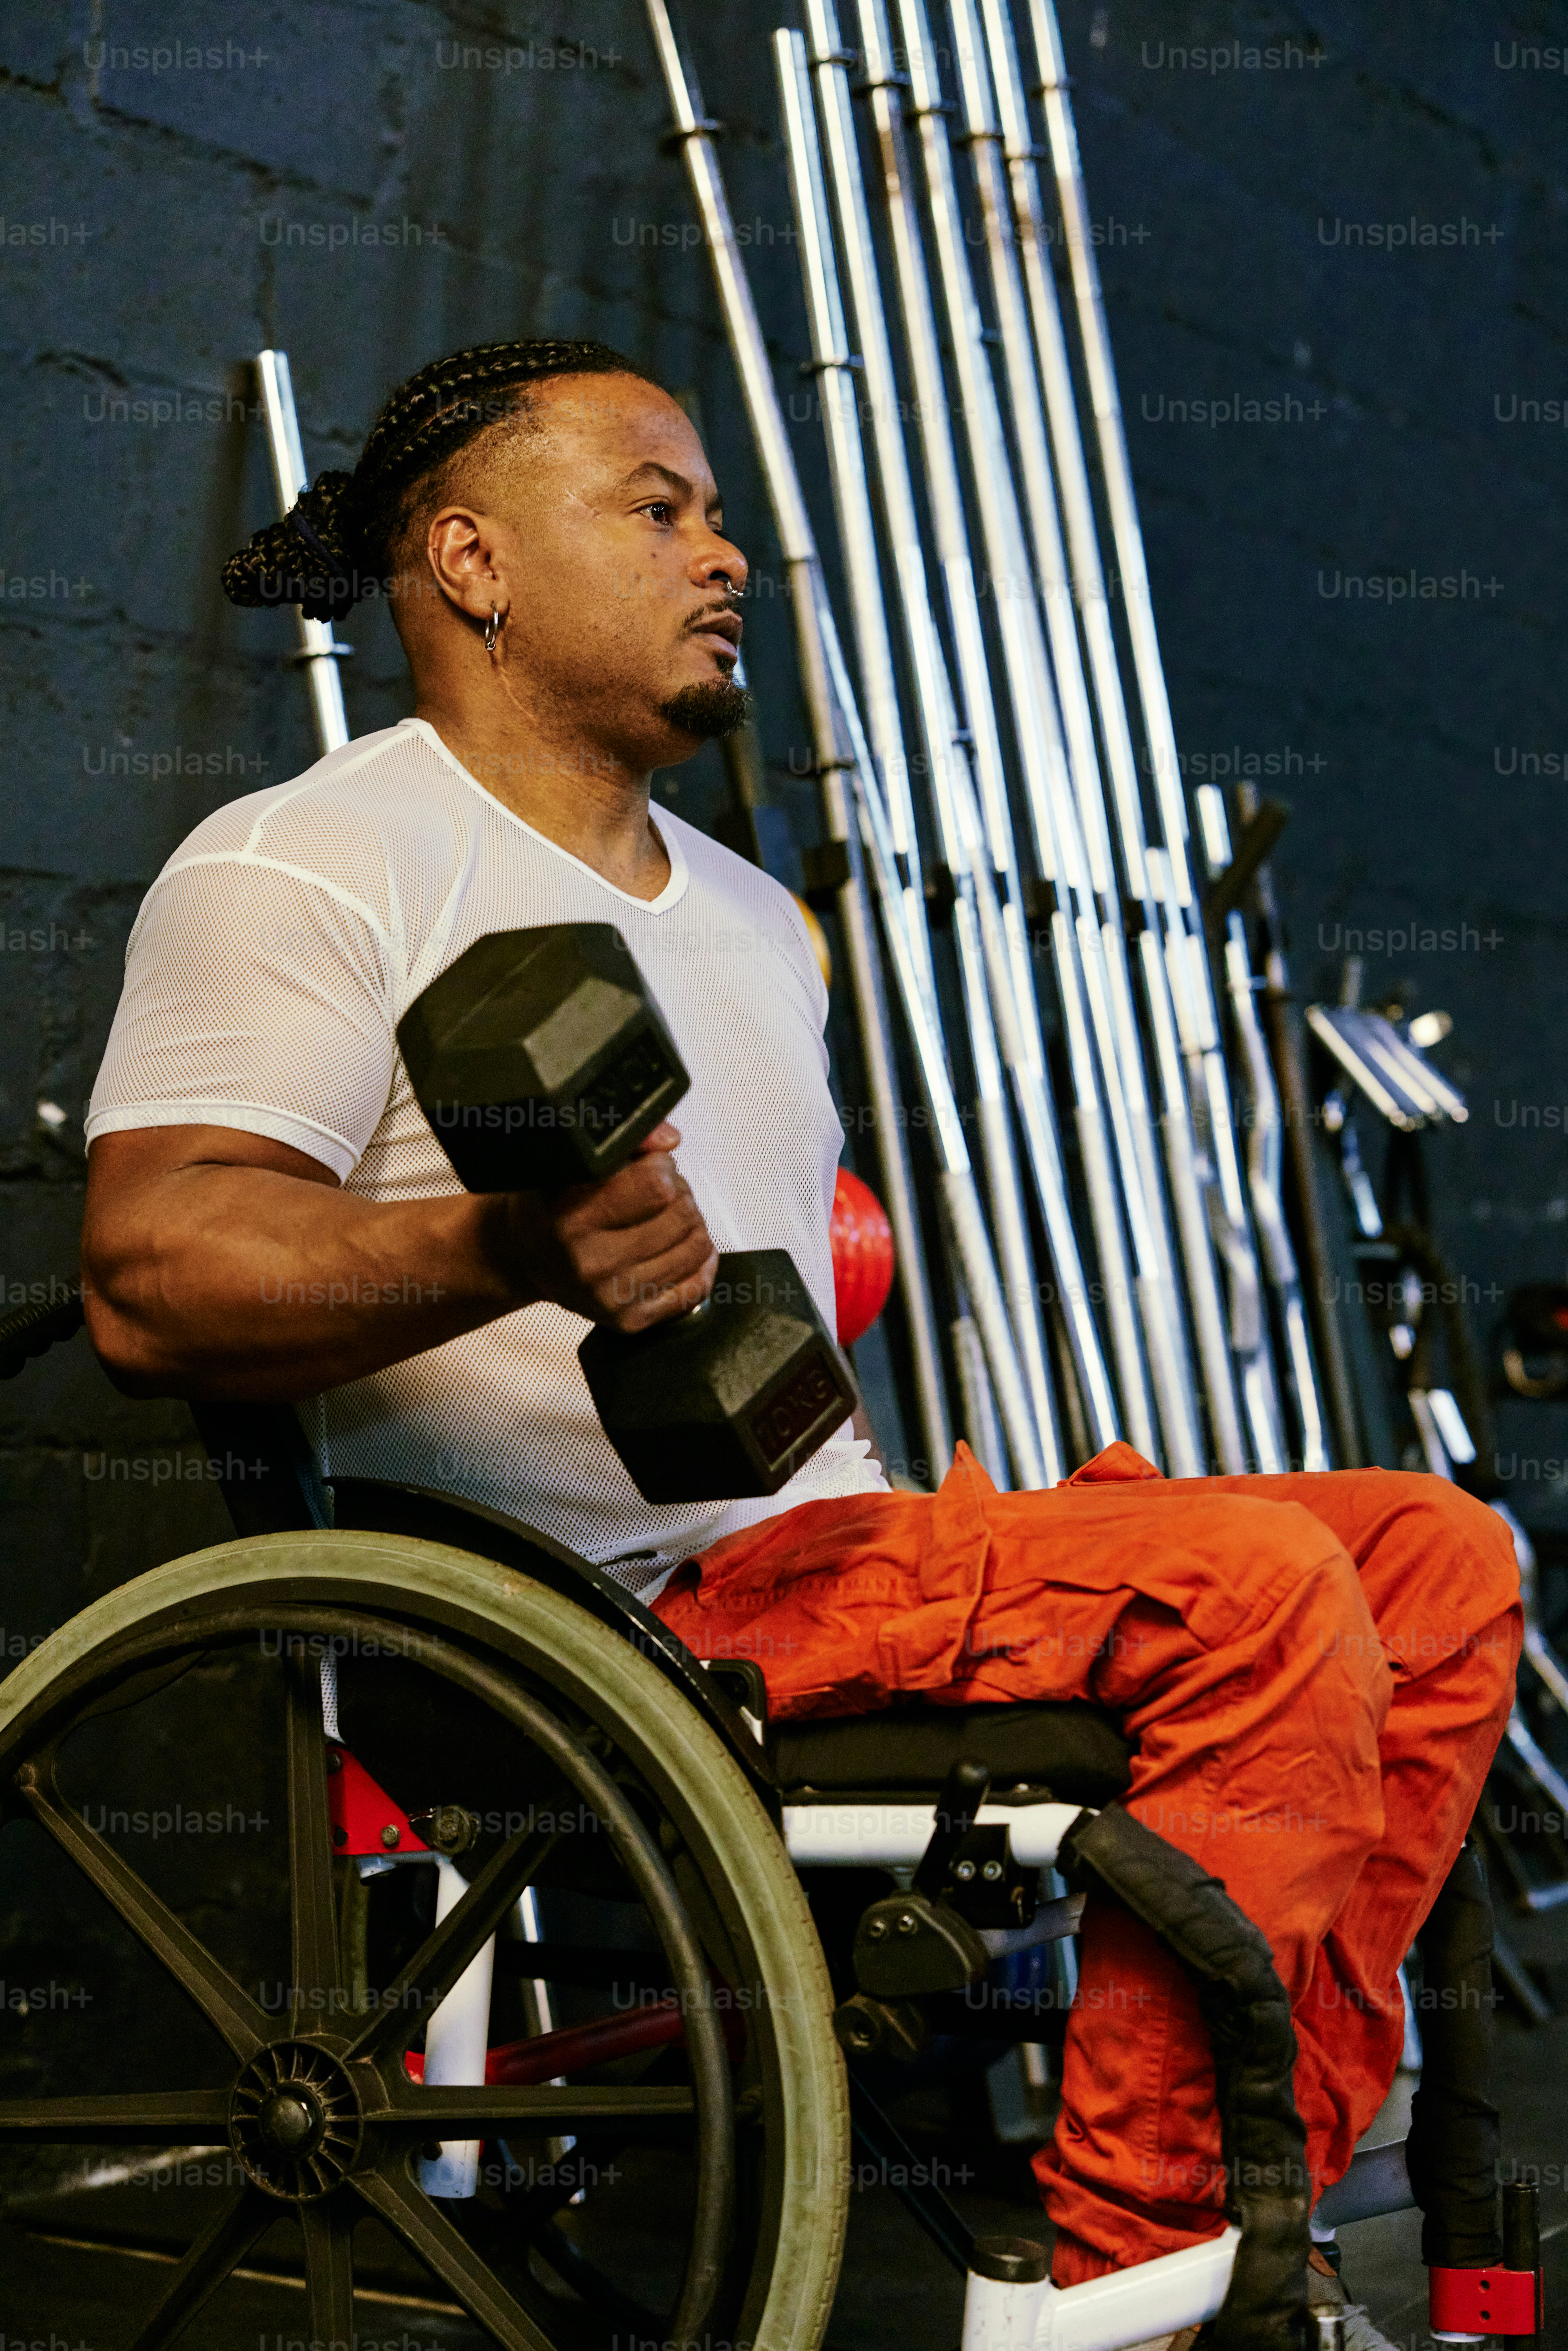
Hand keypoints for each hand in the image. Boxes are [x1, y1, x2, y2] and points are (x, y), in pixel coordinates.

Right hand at [499, 1122, 717, 1333]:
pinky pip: (697, 1287)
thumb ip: (624, 1139)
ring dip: (690, 1224)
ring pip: (696, 1248)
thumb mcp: (572, 1161)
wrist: (520, 1256)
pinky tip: (675, 1246)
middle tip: (657, 1191)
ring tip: (664, 1216)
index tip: (651, 1166)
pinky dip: (697, 1261)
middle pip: (682, 1215)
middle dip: (678, 1193)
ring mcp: (611, 1296)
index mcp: (570, 1215)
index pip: (656, 1186)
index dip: (662, 1167)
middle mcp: (590, 1262)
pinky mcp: (630, 1320)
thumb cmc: (550, 1204)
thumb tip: (669, 1140)